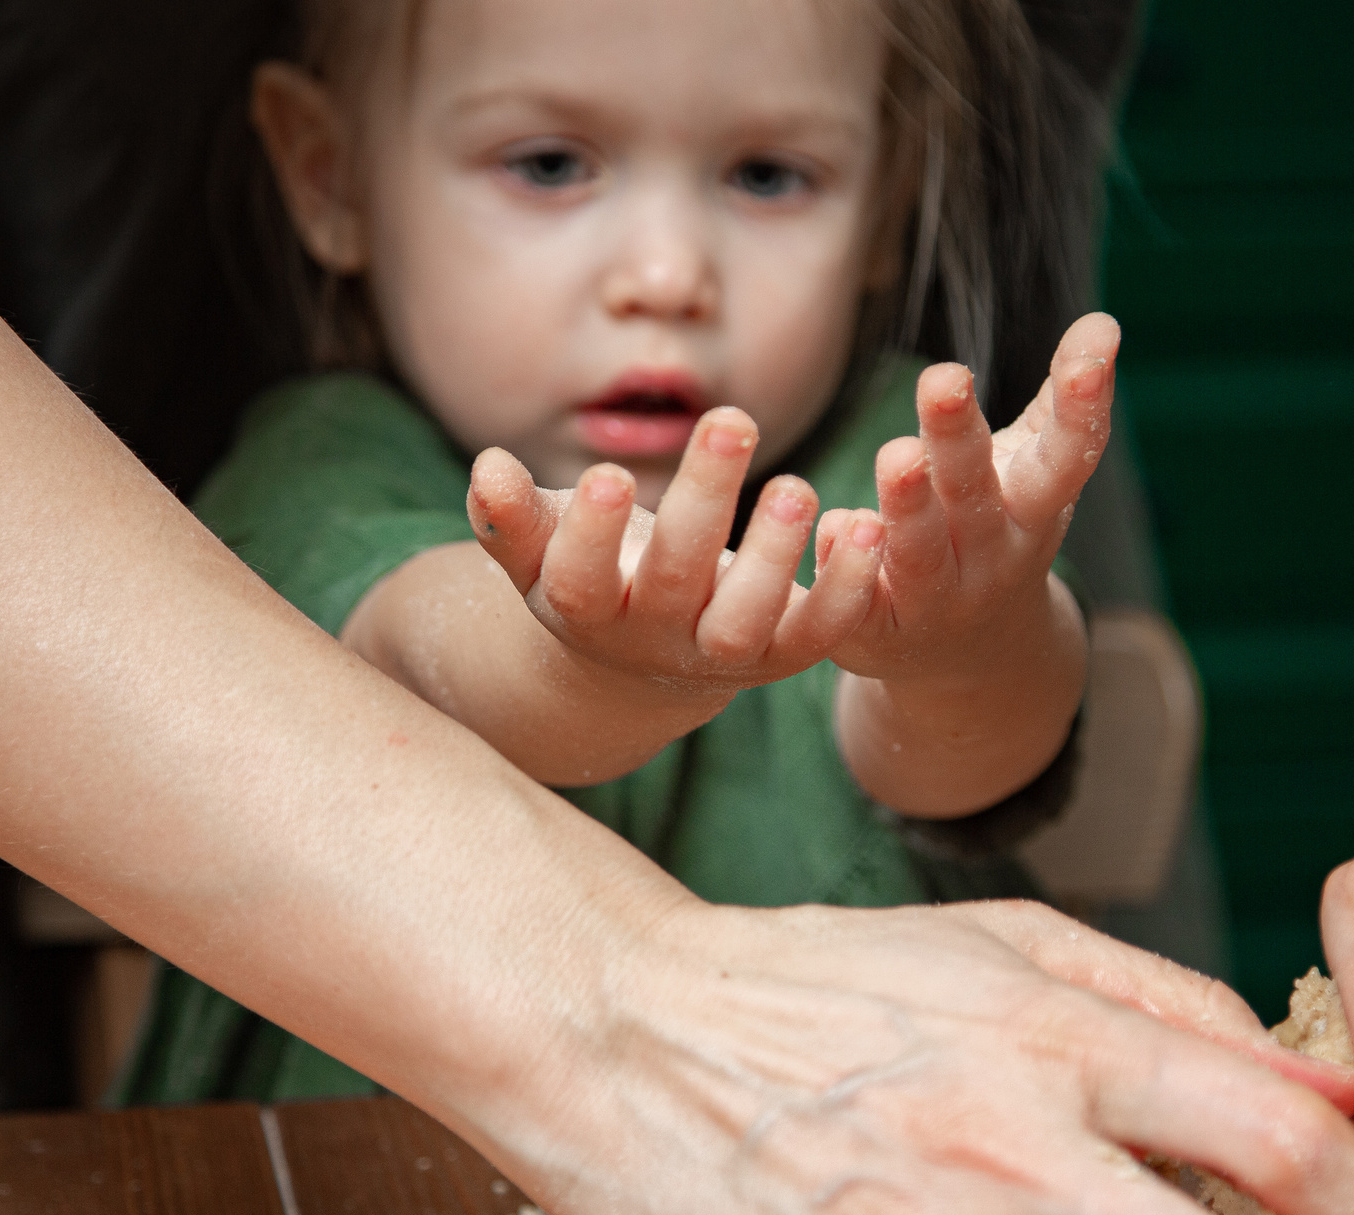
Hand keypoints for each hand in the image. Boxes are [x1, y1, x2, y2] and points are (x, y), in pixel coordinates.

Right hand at [468, 407, 874, 692]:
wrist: (647, 658)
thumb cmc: (591, 571)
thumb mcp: (543, 548)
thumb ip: (511, 515)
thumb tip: (487, 468)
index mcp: (587, 610)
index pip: (581, 581)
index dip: (593, 534)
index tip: (610, 473)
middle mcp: (653, 640)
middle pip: (673, 580)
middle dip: (703, 501)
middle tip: (732, 418)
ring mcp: (720, 654)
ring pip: (746, 620)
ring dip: (774, 555)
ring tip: (797, 486)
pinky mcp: (782, 656)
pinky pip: (818, 632)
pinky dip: (845, 587)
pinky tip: (866, 526)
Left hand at [825, 311, 1116, 684]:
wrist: (967, 659)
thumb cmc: (996, 530)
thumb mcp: (1033, 471)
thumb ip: (1063, 400)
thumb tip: (1104, 320)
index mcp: (1032, 512)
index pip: (1065, 459)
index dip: (1081, 408)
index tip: (1092, 351)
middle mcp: (990, 559)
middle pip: (975, 497)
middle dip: (960, 440)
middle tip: (946, 380)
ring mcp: (936, 602)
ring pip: (919, 552)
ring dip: (907, 505)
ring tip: (897, 455)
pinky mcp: (877, 633)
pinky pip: (856, 597)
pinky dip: (842, 560)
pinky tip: (827, 522)